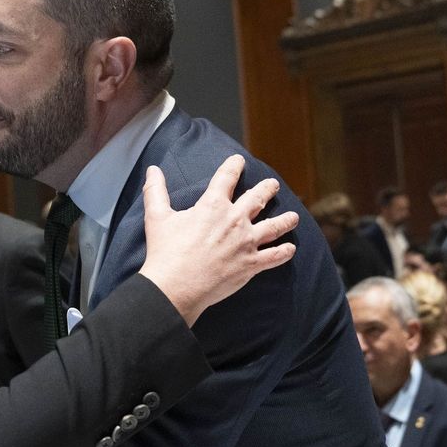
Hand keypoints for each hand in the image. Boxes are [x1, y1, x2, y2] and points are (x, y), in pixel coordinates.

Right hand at [138, 155, 298, 325]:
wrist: (176, 286)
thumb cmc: (166, 252)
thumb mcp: (157, 217)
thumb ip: (156, 191)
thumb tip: (152, 170)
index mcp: (213, 205)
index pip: (227, 178)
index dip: (234, 166)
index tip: (239, 161)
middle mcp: (235, 220)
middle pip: (257, 198)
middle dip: (267, 189)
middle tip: (273, 185)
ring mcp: (246, 242)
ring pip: (274, 226)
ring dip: (285, 220)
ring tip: (293, 216)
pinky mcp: (251, 264)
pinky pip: (274, 256)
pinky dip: (284, 252)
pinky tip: (291, 249)